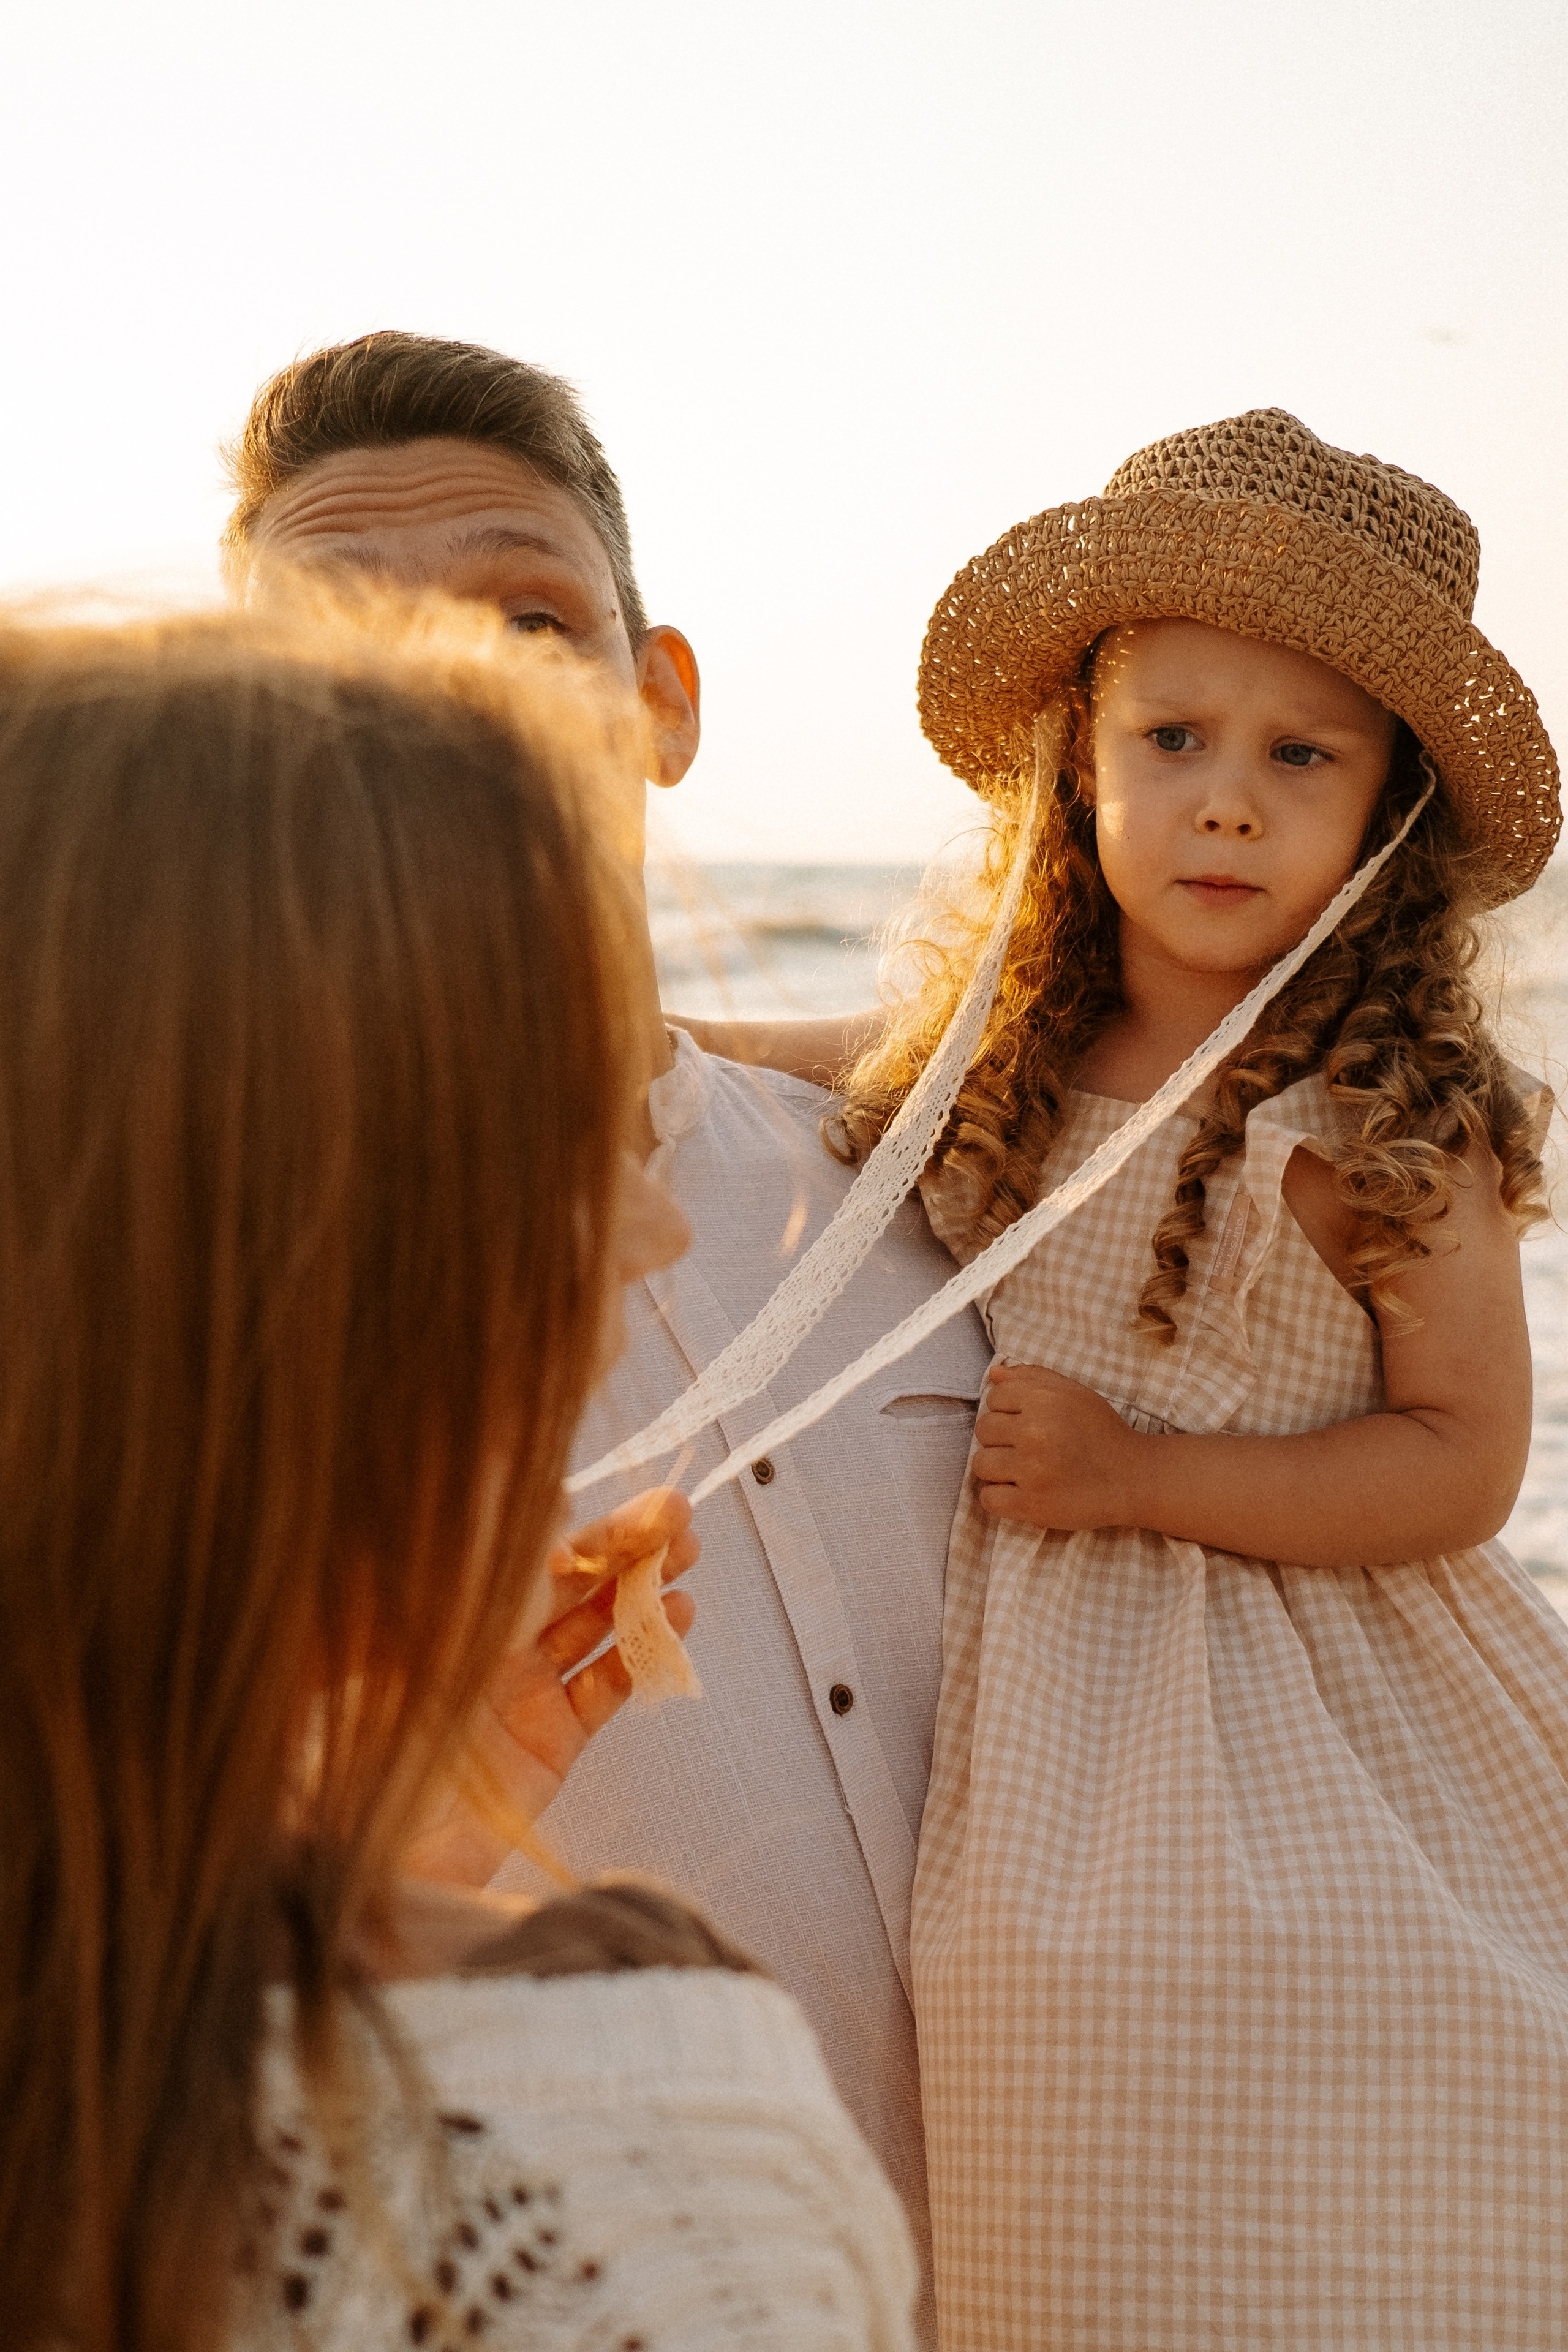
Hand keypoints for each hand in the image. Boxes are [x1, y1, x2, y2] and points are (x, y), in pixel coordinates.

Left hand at [402, 1489, 698, 1887]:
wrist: (379, 1850)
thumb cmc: (382, 1731)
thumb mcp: (423, 1628)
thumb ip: (483, 1565)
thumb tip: (543, 1494)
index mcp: (451, 1610)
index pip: (530, 1550)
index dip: (585, 1523)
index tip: (631, 1499)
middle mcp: (489, 1643)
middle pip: (571, 1581)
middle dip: (629, 1547)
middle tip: (682, 1519)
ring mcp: (523, 1692)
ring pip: (596, 1629)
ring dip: (645, 1594)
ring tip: (690, 1562)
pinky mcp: (551, 1744)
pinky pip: (606, 1689)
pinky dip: (642, 1656)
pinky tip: (675, 1621)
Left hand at [973, 1363, 1142, 1530]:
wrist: (1133, 1478)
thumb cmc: (1102, 1432)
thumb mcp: (1074, 1393)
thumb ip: (1032, 1377)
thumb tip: (993, 1376)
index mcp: (1043, 1400)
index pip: (994, 1398)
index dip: (1009, 1411)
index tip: (1029, 1423)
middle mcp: (1034, 1432)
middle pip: (984, 1430)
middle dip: (1002, 1438)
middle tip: (1030, 1448)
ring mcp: (1031, 1470)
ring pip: (981, 1464)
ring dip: (999, 1469)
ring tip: (1025, 1470)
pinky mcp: (1031, 1504)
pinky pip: (988, 1499)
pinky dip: (1000, 1498)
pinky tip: (1021, 1492)